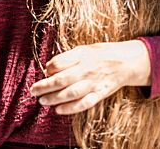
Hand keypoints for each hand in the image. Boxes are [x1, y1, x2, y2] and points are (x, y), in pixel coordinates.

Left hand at [29, 40, 150, 114]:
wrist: (126, 62)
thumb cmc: (100, 54)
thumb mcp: (83, 49)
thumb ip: (67, 57)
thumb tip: (49, 68)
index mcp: (81, 55)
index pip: (58, 63)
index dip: (48, 69)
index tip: (44, 72)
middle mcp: (87, 69)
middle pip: (61, 80)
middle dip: (44, 86)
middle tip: (33, 90)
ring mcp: (94, 83)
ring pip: (71, 93)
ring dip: (54, 98)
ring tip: (42, 101)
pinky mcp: (100, 94)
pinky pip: (84, 103)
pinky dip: (70, 108)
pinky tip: (59, 110)